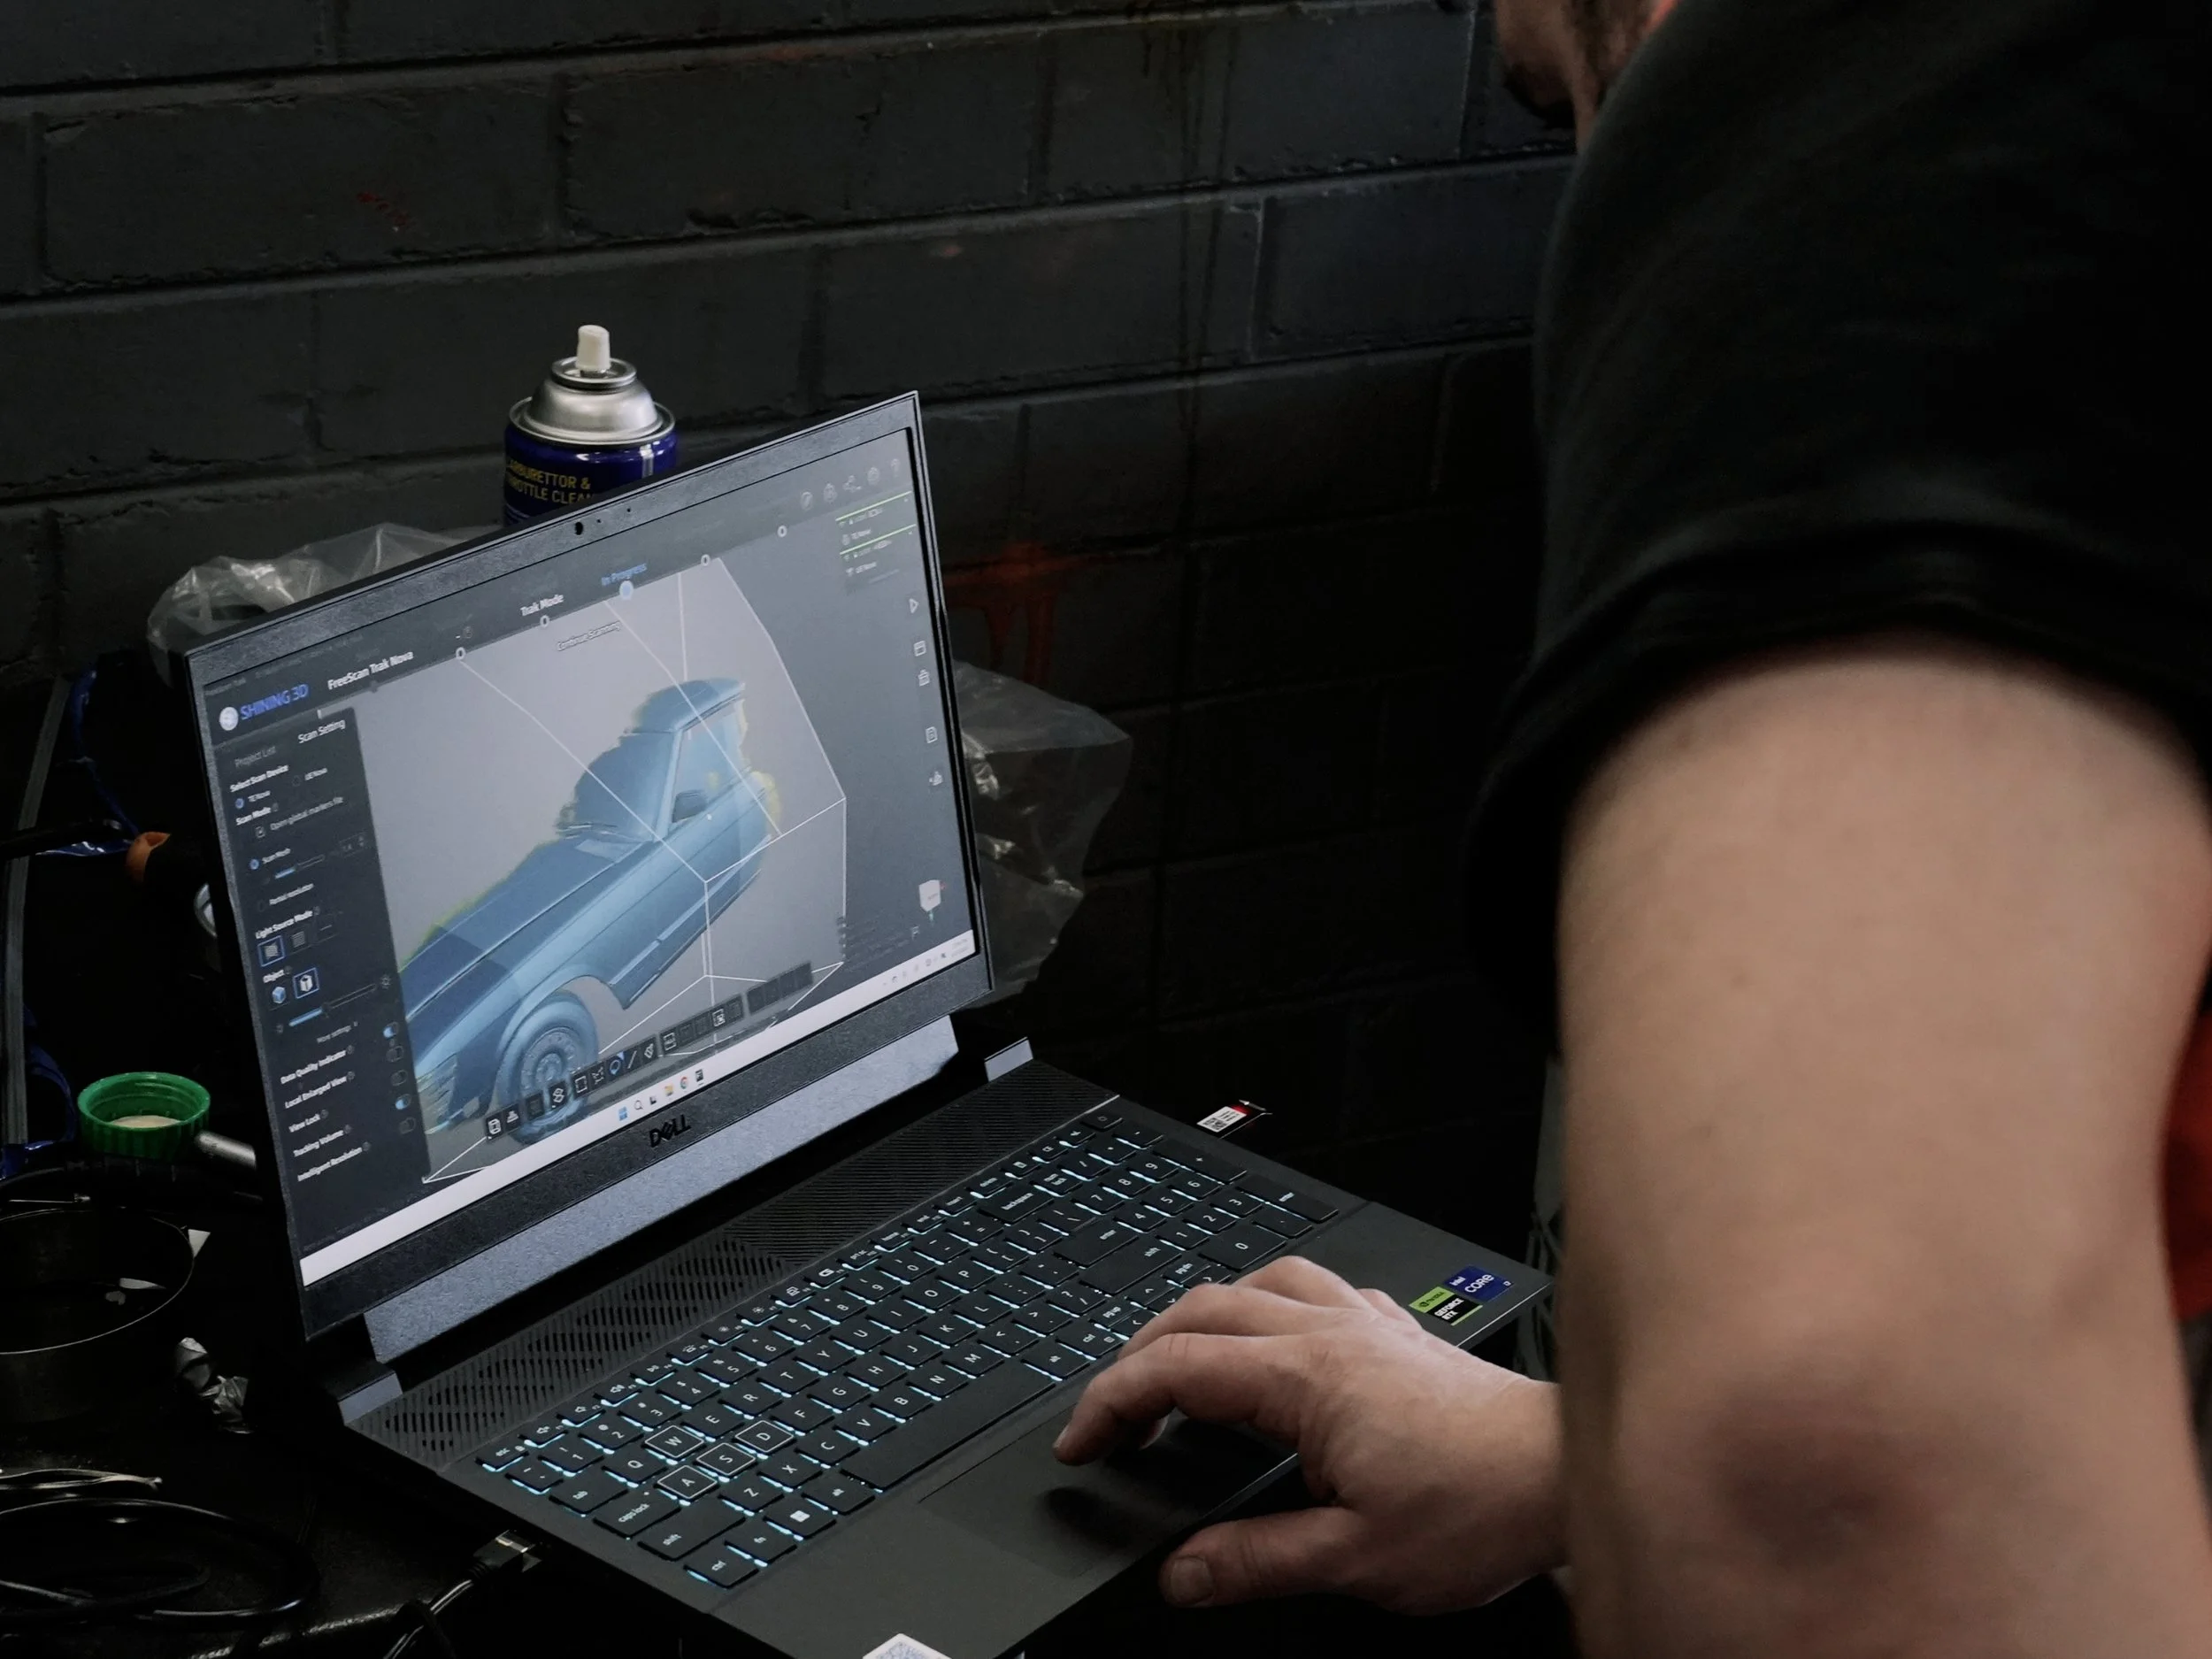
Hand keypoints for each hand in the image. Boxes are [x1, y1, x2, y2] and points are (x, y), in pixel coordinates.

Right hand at [1053, 1255, 1564, 1612]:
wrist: (1564, 1474)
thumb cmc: (1482, 1506)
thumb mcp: (1358, 1559)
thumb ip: (1257, 1563)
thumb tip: (1184, 1572)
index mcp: (1307, 1377)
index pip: (1177, 1367)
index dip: (1113, 1402)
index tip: (1083, 1441)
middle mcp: (1330, 1332)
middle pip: (1202, 1309)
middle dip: (1138, 1355)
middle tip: (1112, 1412)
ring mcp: (1365, 1323)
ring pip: (1256, 1282)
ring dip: (1199, 1315)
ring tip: (1173, 1359)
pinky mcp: (1396, 1333)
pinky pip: (1313, 1287)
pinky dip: (1267, 1303)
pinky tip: (1275, 1334)